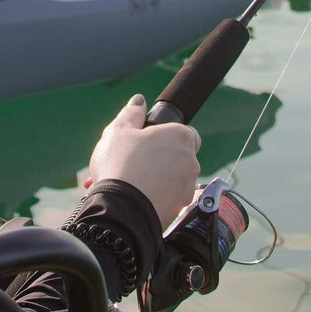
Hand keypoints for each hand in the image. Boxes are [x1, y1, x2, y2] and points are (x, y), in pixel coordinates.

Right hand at [85, 94, 200, 230]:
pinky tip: (131, 198)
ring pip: (171, 180)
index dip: (164, 136)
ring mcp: (187, 188)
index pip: (184, 133)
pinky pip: (167, 199)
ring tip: (126, 183)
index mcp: (181, 137)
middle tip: (132, 163)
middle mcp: (191, 162)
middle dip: (157, 160)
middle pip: (176, 157)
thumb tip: (139, 101)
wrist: (122, 211)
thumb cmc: (122, 165)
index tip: (147, 143)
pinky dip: (153, 198)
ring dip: (154, 180)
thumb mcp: (119, 131)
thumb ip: (131, 113)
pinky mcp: (180, 209)